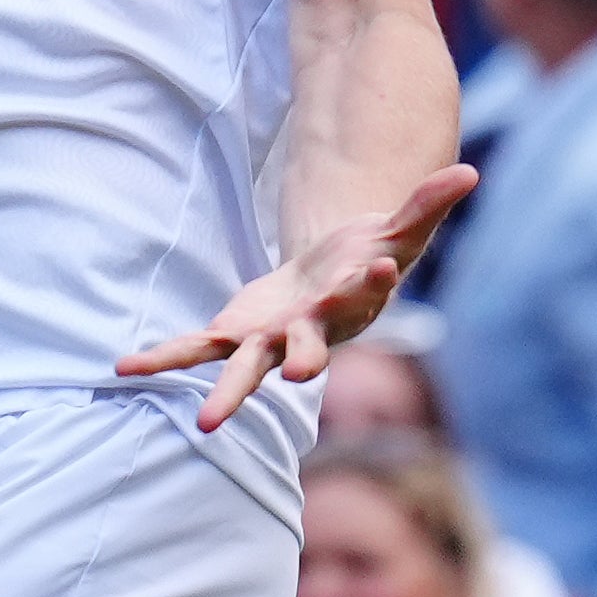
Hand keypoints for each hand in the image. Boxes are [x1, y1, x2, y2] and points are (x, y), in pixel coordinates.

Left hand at [116, 162, 479, 430]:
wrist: (335, 283)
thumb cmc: (372, 255)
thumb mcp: (401, 228)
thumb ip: (429, 204)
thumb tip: (470, 173)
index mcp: (353, 303)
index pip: (365, 292)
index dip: (372, 282)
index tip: (379, 268)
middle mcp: (310, 331)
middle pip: (306, 350)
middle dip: (300, 362)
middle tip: (295, 377)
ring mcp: (269, 338)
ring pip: (245, 368)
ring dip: (227, 393)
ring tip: (204, 423)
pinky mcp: (236, 332)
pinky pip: (195, 346)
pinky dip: (163, 357)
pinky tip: (126, 368)